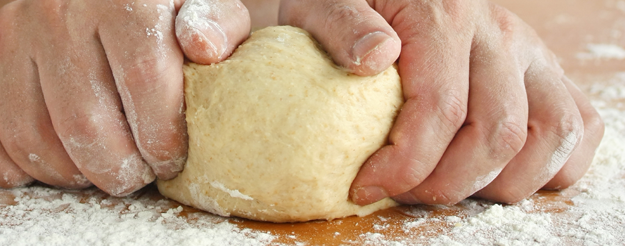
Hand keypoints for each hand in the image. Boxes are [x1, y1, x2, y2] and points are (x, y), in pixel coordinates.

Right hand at [0, 0, 249, 195]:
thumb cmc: (155, 9)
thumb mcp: (199, 6)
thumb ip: (217, 24)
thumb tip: (205, 48)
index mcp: (121, 0)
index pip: (143, 85)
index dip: (161, 141)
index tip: (169, 159)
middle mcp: (55, 11)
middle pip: (85, 125)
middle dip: (118, 169)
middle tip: (134, 173)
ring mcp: (9, 35)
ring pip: (32, 139)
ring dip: (70, 174)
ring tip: (97, 168)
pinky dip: (3, 168)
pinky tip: (38, 170)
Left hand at [280, 0, 603, 204]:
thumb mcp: (324, 1)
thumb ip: (341, 24)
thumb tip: (374, 59)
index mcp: (445, 16)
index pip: (441, 109)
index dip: (405, 165)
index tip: (365, 185)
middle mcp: (498, 34)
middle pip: (498, 133)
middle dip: (446, 184)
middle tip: (401, 192)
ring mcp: (528, 54)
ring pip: (553, 134)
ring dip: (502, 182)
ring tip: (447, 185)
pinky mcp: (541, 71)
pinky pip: (579, 123)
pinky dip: (554, 164)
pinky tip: (501, 172)